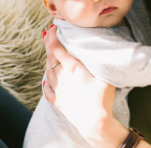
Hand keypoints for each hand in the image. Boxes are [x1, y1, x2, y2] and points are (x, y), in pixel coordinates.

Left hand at [42, 25, 120, 145]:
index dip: (53, 36)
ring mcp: (58, 90)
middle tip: (47, 35)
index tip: (53, 27)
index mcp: (72, 68)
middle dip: (48, 44)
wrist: (95, 123)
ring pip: (48, 71)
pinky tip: (46, 79)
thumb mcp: (105, 75)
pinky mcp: (58, 102)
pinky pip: (47, 90)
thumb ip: (100, 61)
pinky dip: (46, 82)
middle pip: (50, 57)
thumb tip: (103, 49)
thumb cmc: (102, 98)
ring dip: (47, 60)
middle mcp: (61, 77)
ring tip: (49, 53)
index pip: (57, 47)